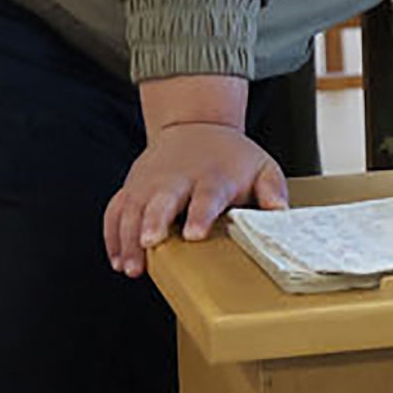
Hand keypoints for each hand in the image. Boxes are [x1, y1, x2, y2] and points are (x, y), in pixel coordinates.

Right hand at [105, 122, 287, 276]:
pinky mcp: (132, 188)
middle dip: (154, 220)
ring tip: (131, 267)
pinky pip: (115, 210)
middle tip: (150, 242)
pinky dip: (113, 235)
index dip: (200, 214)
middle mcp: (176, 178)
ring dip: (128, 237)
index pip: (206, 195)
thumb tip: (279, 212)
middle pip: (161, 199)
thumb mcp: (261, 165)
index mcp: (212, 176)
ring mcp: (150, 183)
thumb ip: (273, 189)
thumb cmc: (231, 156)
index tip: (194, 234)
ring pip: (132, 208)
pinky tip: (118, 259)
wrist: (195, 125)